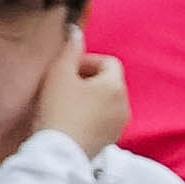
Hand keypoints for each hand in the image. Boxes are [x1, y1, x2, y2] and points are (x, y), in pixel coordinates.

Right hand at [37, 34, 128, 157]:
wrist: (60, 152)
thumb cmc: (59, 110)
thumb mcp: (59, 73)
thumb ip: (70, 49)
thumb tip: (77, 31)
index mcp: (116, 87)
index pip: (109, 62)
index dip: (88, 60)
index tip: (68, 68)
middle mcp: (124, 106)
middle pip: (109, 82)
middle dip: (88, 78)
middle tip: (64, 84)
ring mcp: (120, 125)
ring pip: (107, 101)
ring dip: (89, 96)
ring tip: (65, 102)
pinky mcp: (110, 140)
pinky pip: (103, 119)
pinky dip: (90, 114)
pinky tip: (70, 119)